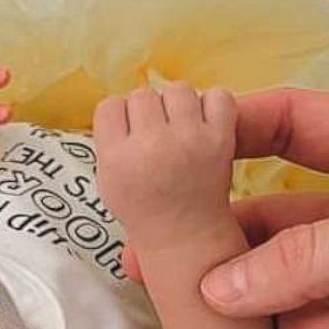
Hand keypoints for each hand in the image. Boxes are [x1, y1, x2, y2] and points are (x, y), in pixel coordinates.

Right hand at [94, 84, 237, 249]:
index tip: (130, 133)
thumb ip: (111, 142)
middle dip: (150, 113)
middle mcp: (151, 145)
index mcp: (117, 158)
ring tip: (181, 130)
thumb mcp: (108, 182)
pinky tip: (205, 125)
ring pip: (178, 90)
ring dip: (180, 106)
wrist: (186, 238)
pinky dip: (214, 106)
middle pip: (143, 95)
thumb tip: (126, 106)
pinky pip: (216, 96)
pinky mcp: (220, 139)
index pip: (110, 106)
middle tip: (158, 136)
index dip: (121, 118)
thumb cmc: (146, 211)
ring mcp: (188, 140)